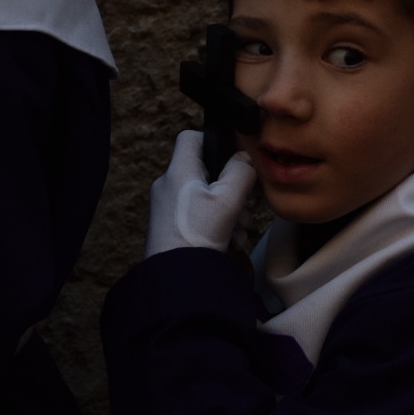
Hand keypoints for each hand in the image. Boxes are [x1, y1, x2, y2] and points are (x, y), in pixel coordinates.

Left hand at [145, 130, 255, 256]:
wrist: (178, 277)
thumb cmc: (199, 234)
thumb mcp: (228, 199)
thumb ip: (240, 172)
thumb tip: (245, 158)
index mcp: (179, 172)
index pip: (190, 137)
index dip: (213, 140)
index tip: (234, 157)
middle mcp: (169, 185)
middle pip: (205, 170)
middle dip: (231, 186)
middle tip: (245, 203)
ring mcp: (168, 206)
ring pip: (205, 195)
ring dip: (228, 208)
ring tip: (239, 228)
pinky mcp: (171, 226)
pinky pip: (199, 214)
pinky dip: (218, 223)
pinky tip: (231, 239)